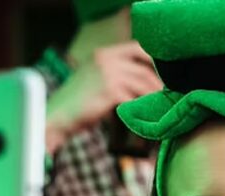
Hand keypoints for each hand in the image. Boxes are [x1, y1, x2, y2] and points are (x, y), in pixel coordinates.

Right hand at [45, 41, 162, 152]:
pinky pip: (136, 99)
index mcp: (103, 53)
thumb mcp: (96, 78)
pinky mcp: (111, 91)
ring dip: (155, 99)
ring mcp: (109, 74)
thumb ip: (117, 73)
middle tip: (167, 99)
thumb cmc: (78, 102)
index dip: (154, 62)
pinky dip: (144, 109)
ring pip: (143, 86)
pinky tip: (149, 118)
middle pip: (144, 71)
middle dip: (158, 86)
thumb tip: (147, 81)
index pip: (138, 48)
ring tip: (161, 110)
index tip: (164, 77)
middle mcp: (106, 59)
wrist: (57, 116)